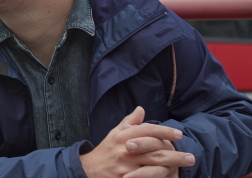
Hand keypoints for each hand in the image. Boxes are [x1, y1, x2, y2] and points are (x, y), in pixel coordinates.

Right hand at [79, 106, 194, 177]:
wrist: (89, 170)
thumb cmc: (105, 151)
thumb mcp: (114, 134)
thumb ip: (129, 122)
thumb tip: (141, 109)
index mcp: (122, 136)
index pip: (146, 130)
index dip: (164, 131)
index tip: (178, 134)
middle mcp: (125, 150)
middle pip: (154, 149)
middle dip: (174, 152)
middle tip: (191, 155)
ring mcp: (126, 166)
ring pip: (154, 164)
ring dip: (172, 165)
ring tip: (187, 164)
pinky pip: (147, 177)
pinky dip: (160, 177)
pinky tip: (171, 177)